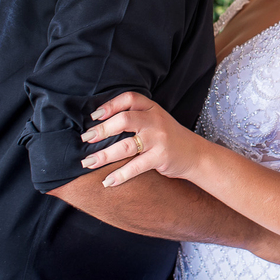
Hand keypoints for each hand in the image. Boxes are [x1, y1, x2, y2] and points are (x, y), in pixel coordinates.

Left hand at [81, 91, 205, 184]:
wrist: (194, 154)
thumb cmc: (168, 136)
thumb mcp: (156, 119)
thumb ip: (135, 116)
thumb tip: (99, 124)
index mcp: (152, 108)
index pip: (129, 98)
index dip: (110, 105)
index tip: (94, 116)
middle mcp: (155, 121)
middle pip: (124, 120)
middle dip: (101, 130)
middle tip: (86, 139)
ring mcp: (159, 139)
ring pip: (125, 146)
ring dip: (103, 155)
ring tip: (88, 162)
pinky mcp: (160, 157)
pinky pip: (135, 167)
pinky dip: (119, 175)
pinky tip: (107, 181)